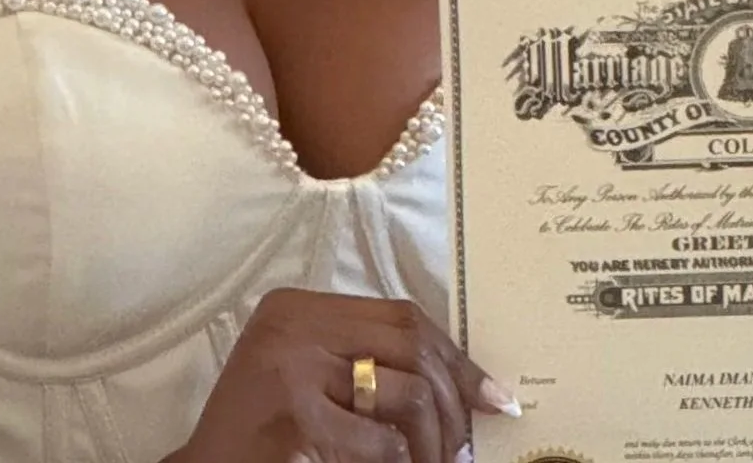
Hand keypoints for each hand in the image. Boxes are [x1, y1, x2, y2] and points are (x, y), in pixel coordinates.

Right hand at [168, 287, 518, 462]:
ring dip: (434, 441)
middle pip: (411, 347)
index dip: (455, 357)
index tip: (489, 393)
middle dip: (453, 398)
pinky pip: (380, 444)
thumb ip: (366, 360)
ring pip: (406, 394)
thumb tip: (461, 380)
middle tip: (467, 444)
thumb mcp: (309, 375)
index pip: (402, 317)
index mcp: (298, 308)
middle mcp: (293, 328)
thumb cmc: (262, 433)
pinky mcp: (295, 421)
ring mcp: (291, 371)